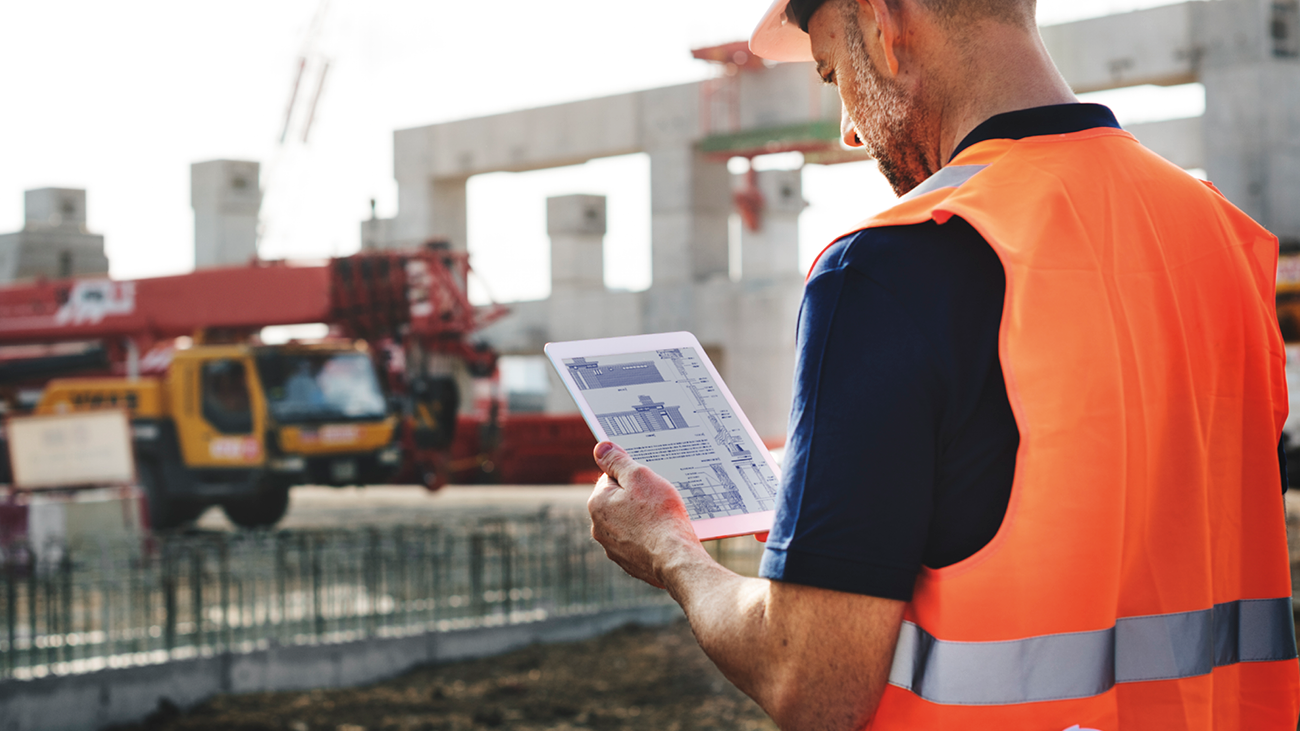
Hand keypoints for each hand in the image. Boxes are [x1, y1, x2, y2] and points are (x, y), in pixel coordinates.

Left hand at [588, 441, 706, 588]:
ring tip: (664, 518)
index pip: (610, 478)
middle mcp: (599, 528)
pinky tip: (664, 535)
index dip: (632, 476)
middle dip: (637, 498)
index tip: (648, 481)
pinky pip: (638, 542)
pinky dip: (649, 537)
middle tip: (658, 498)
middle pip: (618, 501)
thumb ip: (617, 461)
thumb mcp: (640, 476)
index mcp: (597, 504)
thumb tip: (600, 448)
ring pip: (629, 522)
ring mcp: (614, 548)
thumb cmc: (660, 516)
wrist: (675, 559)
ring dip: (642, 518)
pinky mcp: (629, 562)